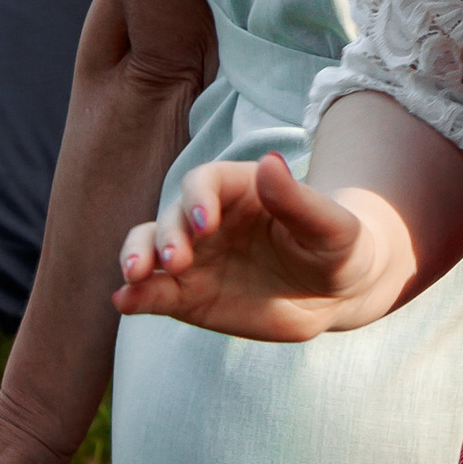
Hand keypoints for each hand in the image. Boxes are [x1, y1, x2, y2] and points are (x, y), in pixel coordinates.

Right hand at [112, 151, 396, 343]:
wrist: (336, 292)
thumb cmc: (338, 247)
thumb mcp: (331, 227)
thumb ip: (298, 201)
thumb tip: (269, 162)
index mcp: (240, 189)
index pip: (204, 182)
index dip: (198, 197)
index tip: (206, 223)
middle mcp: (207, 220)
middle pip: (171, 216)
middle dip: (166, 235)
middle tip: (175, 258)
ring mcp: (194, 258)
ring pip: (149, 249)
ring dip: (137, 258)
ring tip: (134, 277)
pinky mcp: (187, 296)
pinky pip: (154, 293)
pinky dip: (136, 296)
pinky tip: (124, 301)